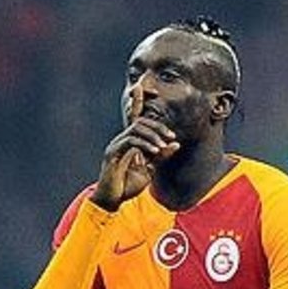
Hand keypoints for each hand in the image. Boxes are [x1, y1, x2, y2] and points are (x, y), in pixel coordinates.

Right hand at [91, 85, 179, 210]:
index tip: (142, 88)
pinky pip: (131, 141)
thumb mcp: (149, 170)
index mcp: (129, 142)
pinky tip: (155, 151)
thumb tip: (175, 144)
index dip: (136, 101)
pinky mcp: (113, 153)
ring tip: (163, 146)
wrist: (112, 200)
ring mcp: (116, 145)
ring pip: (136, 129)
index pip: (134, 117)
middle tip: (170, 137)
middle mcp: (121, 140)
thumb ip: (160, 156)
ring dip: (153, 136)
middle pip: (139, 121)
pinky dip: (144, 144)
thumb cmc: (127, 185)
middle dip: (157, 126)